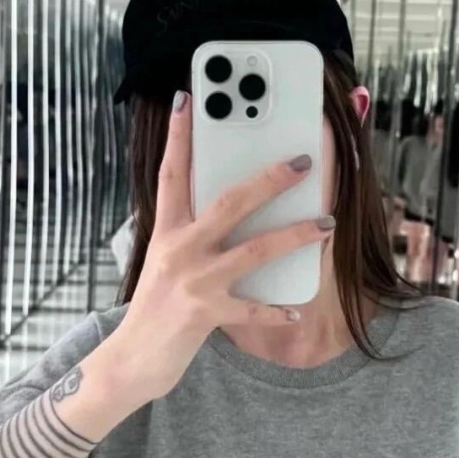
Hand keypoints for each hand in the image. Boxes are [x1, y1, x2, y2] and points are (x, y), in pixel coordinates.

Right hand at [110, 92, 333, 404]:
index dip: (178, 135)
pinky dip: (275, 311)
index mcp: (165, 232)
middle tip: (302, 162)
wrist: (132, 360)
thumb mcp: (166, 263)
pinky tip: (295, 311)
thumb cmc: (155, 309)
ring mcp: (193, 282)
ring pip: (254, 250)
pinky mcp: (204, 314)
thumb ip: (192, 236)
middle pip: (230, 202)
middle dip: (269, 179)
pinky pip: (251, 309)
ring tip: (326, 224)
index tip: (187, 98)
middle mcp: (179, 250)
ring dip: (295, 235)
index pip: (171, 174)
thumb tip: (232, 212)